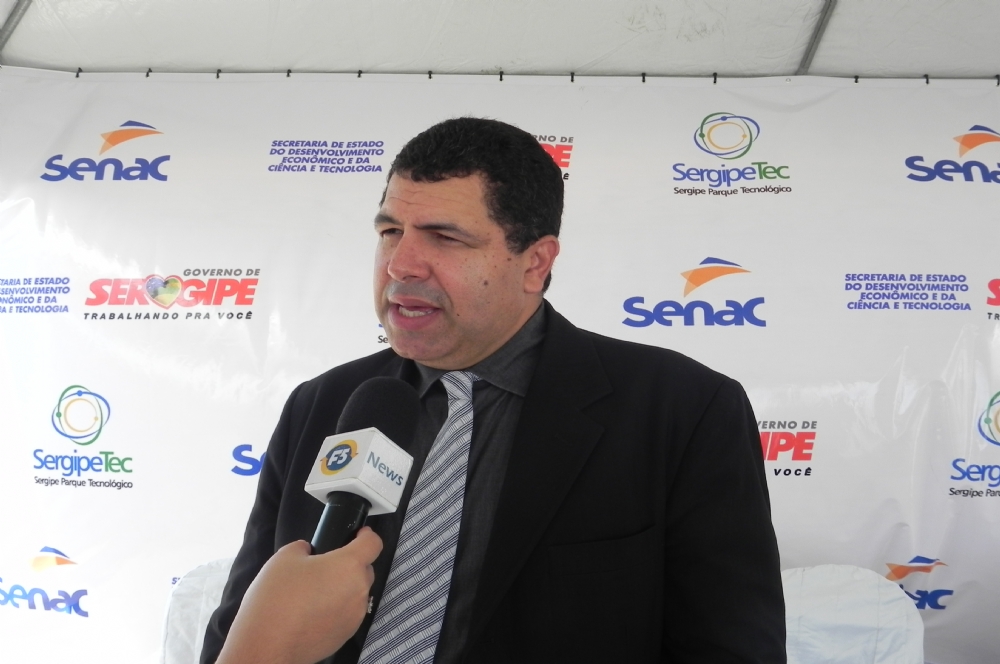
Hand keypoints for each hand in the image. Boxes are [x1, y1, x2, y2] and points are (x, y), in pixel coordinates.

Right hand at [216, 527, 382, 663]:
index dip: (366, 535)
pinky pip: (347, 614)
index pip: (373, 543)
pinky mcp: (345, 635)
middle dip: (349, 565)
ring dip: (342, 588)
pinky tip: (312, 611)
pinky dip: (336, 609)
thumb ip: (303, 548)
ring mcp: (354, 616)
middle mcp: (358, 591)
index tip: (359, 535)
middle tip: (324, 566)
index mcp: (348, 566)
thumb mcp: (284, 558)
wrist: (267, 646)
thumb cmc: (276, 601)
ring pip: (355, 593)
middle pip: (364, 570)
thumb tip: (308, 552)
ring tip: (314, 591)